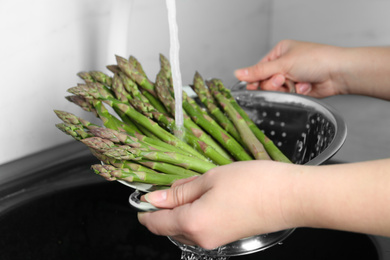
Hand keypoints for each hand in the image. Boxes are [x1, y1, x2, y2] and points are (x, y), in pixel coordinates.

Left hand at [138, 160, 301, 249]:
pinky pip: (200, 229)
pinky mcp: (227, 237)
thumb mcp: (210, 178)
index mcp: (192, 223)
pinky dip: (195, 215)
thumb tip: (155, 198)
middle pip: (169, 227)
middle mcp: (201, 238)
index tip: (142, 199)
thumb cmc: (253, 183)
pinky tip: (205, 197)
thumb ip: (180, 190)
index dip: (145, 211)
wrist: (291, 197)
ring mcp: (216, 241)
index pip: (156, 223)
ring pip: (185, 228)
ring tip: (192, 188)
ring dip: (181, 211)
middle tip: (169, 185)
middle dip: (163, 209)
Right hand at [234, 40, 346, 97]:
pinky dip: (297, 92)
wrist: (338, 72)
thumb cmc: (316, 59)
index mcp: (279, 52)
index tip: (253, 86)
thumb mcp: (283, 64)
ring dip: (287, 88)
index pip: (259, 69)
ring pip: (278, 90)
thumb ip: (258, 72)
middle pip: (267, 81)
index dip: (256, 79)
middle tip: (283, 80)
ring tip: (297, 82)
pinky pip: (289, 95)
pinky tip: (306, 86)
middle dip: (275, 84)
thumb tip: (238, 73)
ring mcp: (292, 77)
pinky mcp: (299, 89)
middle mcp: (285, 64)